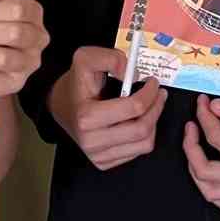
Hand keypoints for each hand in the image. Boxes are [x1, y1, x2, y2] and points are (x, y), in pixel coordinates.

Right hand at [49, 45, 165, 170]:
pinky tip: (138, 120)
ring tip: (151, 107)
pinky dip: (144, 135)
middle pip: (142, 129)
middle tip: (159, 94)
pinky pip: (137, 152)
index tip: (153, 82)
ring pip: (144, 144)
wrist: (60, 105)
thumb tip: (130, 72)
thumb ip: (109, 58)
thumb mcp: (85, 58)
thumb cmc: (76, 84)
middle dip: (156, 108)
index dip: (150, 92)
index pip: (133, 108)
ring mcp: (98, 156)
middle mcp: (92, 141)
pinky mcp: (104, 162)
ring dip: (153, 122)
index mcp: (87, 117)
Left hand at [182, 96, 219, 214]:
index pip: (217, 139)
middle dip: (191, 145)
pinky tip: (212, 177)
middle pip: (204, 170)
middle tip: (192, 124)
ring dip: (196, 170)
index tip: (203, 103)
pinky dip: (212, 192)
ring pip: (210, 192)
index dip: (205, 117)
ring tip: (195, 150)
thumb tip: (217, 106)